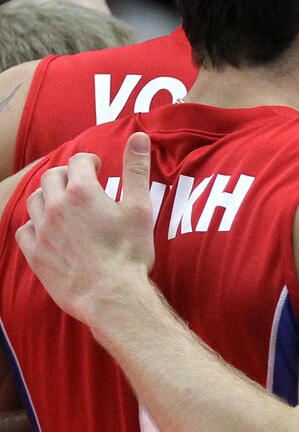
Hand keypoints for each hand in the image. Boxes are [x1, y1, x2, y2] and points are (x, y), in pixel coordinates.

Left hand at [16, 132, 155, 326]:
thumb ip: (136, 169)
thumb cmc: (129, 252)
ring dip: (47, 196)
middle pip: (51, 177)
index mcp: (82, 192)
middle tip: (80, 183)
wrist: (110, 294)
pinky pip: (24, 229)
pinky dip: (34, 223)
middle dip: (65, 175)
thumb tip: (139, 136)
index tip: (98, 168)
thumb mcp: (140, 208)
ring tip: (63, 203)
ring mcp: (42, 231)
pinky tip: (48, 228)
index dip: (89, 161)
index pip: (77, 162)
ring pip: (34, 200)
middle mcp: (55, 207)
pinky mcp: (35, 253)